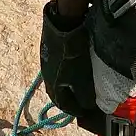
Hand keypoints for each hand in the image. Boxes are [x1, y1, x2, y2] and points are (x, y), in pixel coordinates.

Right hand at [40, 0, 98, 118]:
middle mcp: (47, 78)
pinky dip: (70, 72)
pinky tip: (79, 67)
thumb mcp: (82, 78)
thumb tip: (87, 107)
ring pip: (61, 80)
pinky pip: (61, 68)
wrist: (64, 25)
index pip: (65, 106)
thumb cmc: (73, 54)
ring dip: (72, 85)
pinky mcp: (51, 52)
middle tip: (87, 98)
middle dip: (74, 98)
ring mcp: (48, 64)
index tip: (87, 111)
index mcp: (53, 88)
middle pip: (61, 93)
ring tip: (85, 83)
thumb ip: (85, 96)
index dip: (77, 110)